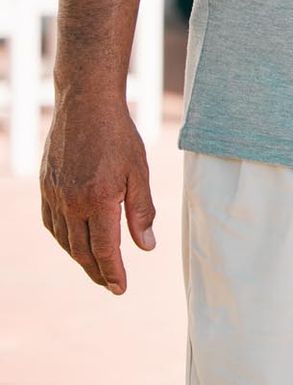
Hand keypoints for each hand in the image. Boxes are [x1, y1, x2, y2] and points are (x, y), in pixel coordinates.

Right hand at [40, 94, 156, 294]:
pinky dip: (64, 239)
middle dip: (97, 272)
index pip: (105, 249)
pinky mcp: (45, 186)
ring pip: (64, 240)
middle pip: (82, 251)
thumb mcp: (139, 171)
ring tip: (97, 267)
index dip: (113, 273)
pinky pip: (51, 223)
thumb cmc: (119, 136)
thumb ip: (142, 211)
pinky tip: (75, 241)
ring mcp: (54, 195)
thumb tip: (146, 246)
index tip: (120, 289)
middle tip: (111, 285)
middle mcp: (71, 202)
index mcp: (99, 200)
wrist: (85, 104)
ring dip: (80, 258)